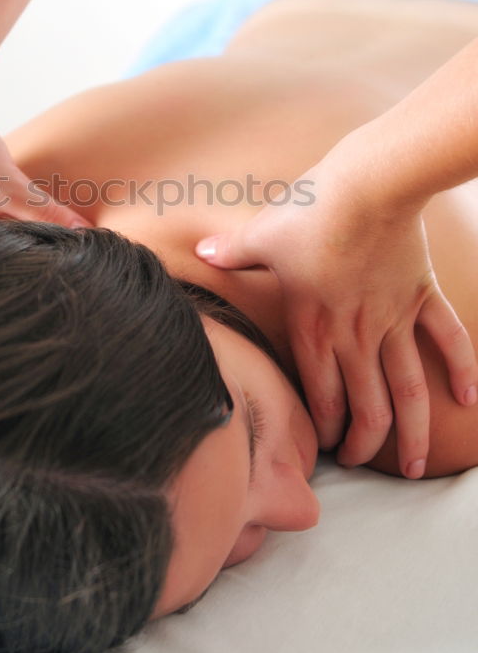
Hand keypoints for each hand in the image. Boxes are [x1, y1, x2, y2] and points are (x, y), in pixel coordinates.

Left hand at [194, 155, 477, 478]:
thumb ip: (232, 251)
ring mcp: (394, 319)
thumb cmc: (310, 210)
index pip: (321, 395)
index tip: (325, 449)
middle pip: (366, 407)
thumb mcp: (261, 234)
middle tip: (359, 463)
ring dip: (412, 433)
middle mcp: (356, 335)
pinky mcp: (422, 295)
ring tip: (413, 467)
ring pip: (409, 391)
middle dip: (363, 444)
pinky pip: (449, 341)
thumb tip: (200, 251)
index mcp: (315, 327)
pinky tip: (468, 400)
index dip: (324, 428)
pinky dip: (462, 371)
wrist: (368, 185)